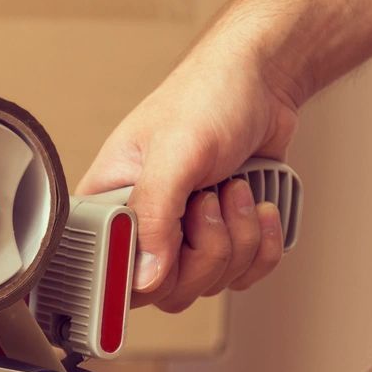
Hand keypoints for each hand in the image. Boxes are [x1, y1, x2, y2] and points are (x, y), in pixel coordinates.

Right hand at [77, 44, 300, 311]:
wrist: (263, 81)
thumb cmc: (207, 97)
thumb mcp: (174, 153)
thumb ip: (153, 215)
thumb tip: (144, 277)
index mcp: (108, 204)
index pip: (109, 272)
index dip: (144, 271)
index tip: (174, 244)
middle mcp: (141, 228)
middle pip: (166, 290)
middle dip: (206, 248)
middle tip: (209, 199)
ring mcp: (183, 239)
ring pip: (209, 284)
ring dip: (239, 237)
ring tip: (234, 188)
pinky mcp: (222, 241)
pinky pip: (243, 277)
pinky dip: (262, 244)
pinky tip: (258, 205)